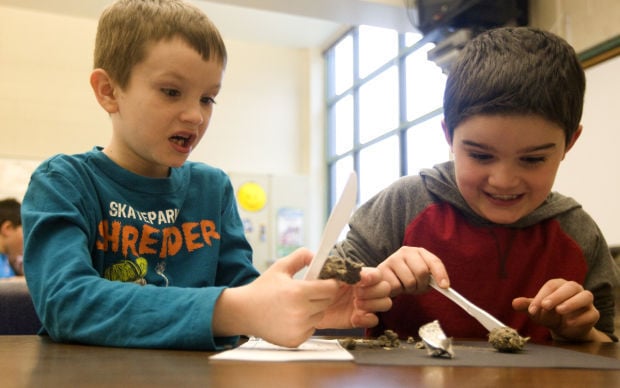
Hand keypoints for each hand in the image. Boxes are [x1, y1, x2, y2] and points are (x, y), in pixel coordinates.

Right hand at [213, 248, 340, 347]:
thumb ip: (300, 257)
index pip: (330, 288)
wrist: (244, 312)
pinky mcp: (296, 340)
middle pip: (328, 302)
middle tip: (307, 293)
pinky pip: (311, 329)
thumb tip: (316, 255)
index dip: (330, 283)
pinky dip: (306, 323)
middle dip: (321, 295)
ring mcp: (298, 328)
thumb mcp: (280, 267)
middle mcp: (300, 312)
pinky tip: (291, 318)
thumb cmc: (262, 289)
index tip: (324, 282)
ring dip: (314, 310)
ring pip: (320, 316)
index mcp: (298, 292)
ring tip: (296, 305)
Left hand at [316, 267, 391, 329]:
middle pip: (386, 287)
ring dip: (373, 303)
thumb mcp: (325, 276)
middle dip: (373, 291)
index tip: (361, 279)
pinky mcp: (362, 319)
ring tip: (357, 304)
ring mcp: (366, 304)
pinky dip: (367, 319)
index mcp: (359, 277)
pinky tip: (355, 317)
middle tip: (357, 293)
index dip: (373, 276)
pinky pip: (375, 320)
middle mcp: (366, 289)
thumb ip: (335, 270)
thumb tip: (342, 265)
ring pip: (385, 302)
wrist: (310, 308)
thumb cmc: (318, 289)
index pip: (377, 274)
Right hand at [377, 246, 449, 296]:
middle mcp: (406, 251)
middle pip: (422, 271)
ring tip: (404, 286)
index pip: (434, 261)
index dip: (440, 274)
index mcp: (419, 251)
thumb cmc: (408, 277)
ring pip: (410, 281)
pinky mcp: (382, 269)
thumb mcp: (422, 277)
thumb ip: (433, 279)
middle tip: (417, 288)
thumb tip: (444, 286)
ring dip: (409, 290)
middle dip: (422, 285)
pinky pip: (397, 286)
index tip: (444, 286)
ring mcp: (393, 259)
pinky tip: (395, 286)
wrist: (385, 278)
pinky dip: (398, 291)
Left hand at [512, 278, 609, 341]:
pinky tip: (569, 323)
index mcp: (559, 285)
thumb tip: (514, 303)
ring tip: (559, 311)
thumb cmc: (550, 314)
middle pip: (569, 287)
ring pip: (585, 296)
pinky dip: (581, 318)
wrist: (565, 329)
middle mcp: (574, 289)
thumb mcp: (537, 311)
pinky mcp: (593, 314)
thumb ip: (527, 306)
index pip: (551, 286)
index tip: (532, 310)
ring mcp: (585, 301)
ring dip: (572, 303)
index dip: (541, 296)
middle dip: (557, 296)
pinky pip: (591, 314)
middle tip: (545, 306)